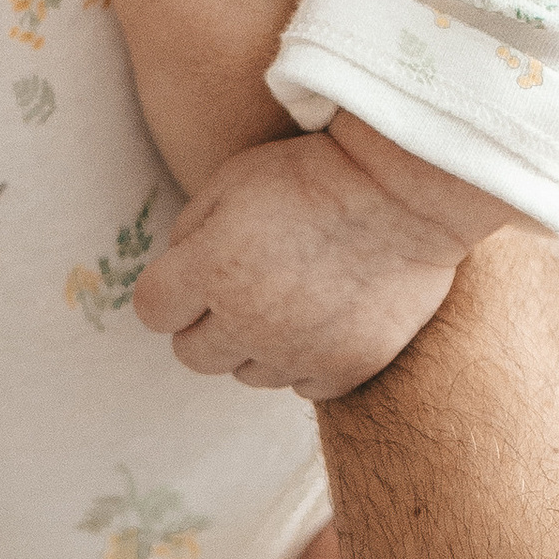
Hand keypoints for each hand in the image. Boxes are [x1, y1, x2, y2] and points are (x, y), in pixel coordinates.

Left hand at [133, 127, 474, 400]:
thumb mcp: (233, 179)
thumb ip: (191, 232)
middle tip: (238, 292)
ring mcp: (300, 350)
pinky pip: (300, 384)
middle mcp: (250, 321)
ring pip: (246, 375)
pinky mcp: (347, 368)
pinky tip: (322, 320)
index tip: (189, 280)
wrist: (406, 192)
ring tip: (288, 301)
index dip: (167, 293)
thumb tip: (175, 274)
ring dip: (254, 345)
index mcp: (214, 269)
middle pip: (192, 355)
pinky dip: (304, 360)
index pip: (152, 310)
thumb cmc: (313, 174)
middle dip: (203, 326)